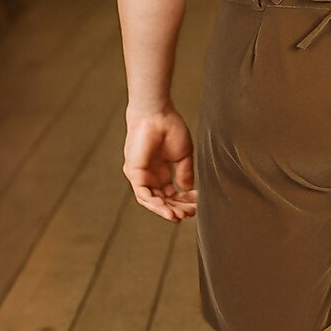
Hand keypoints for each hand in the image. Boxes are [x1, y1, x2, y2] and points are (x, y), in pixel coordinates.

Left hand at [123, 104, 197, 221]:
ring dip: (165, 210)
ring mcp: (141, 176)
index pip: (172, 193)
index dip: (183, 201)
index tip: (196, 204)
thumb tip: (187, 190)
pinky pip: (143, 194)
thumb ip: (185, 172)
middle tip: (190, 214)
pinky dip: (155, 204)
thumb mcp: (183, 154)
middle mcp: (150, 176)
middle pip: (163, 200)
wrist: (157, 114)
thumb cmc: (170, 127)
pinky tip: (167, 209)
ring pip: (152, 201)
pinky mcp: (134, 173)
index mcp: (162, 171)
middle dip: (176, 208)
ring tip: (179, 216)